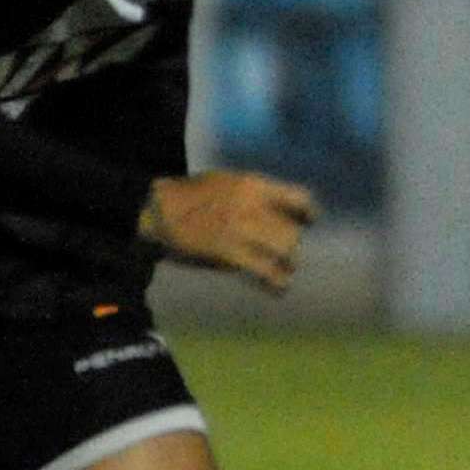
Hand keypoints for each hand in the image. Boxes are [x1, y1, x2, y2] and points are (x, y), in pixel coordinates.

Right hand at [139, 170, 317, 293]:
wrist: (160, 210)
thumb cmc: (191, 195)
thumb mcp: (227, 182)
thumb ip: (254, 194)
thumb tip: (278, 210)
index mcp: (253, 185)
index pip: (297, 197)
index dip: (307, 212)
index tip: (309, 221)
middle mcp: (253, 207)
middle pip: (292, 230)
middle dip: (292, 244)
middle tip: (288, 252)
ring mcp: (243, 231)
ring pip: (284, 250)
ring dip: (288, 263)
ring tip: (286, 270)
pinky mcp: (231, 254)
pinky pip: (265, 270)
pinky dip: (276, 281)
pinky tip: (280, 287)